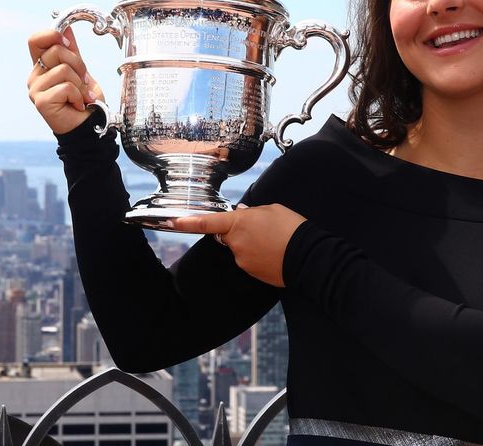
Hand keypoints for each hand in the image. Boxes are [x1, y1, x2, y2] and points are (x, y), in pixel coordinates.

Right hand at [26, 27, 105, 134]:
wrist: (89, 124)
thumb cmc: (83, 99)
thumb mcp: (80, 70)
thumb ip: (72, 51)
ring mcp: (35, 89)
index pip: (35, 40)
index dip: (51, 34)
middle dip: (78, 64)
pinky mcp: (41, 102)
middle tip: (83, 80)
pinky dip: (78, 95)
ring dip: (80, 84)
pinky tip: (77, 104)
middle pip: (56, 51)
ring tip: (81, 96)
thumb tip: (67, 28)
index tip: (68, 42)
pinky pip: (65, 87)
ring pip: (63, 69)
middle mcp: (35, 76)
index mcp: (41, 66)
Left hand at [171, 204, 306, 287]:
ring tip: (274, 241)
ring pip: (241, 248)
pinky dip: (259, 256)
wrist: (309, 256)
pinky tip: (275, 252)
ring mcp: (242, 260)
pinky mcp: (251, 273)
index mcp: (239, 223)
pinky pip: (250, 260)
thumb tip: (243, 216)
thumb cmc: (291, 228)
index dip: (187, 222)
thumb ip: (252, 213)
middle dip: (240, 231)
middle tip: (263, 228)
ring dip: (252, 244)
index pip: (207, 222)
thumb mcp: (271, 210)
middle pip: (229, 235)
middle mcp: (236, 243)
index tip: (172, 221)